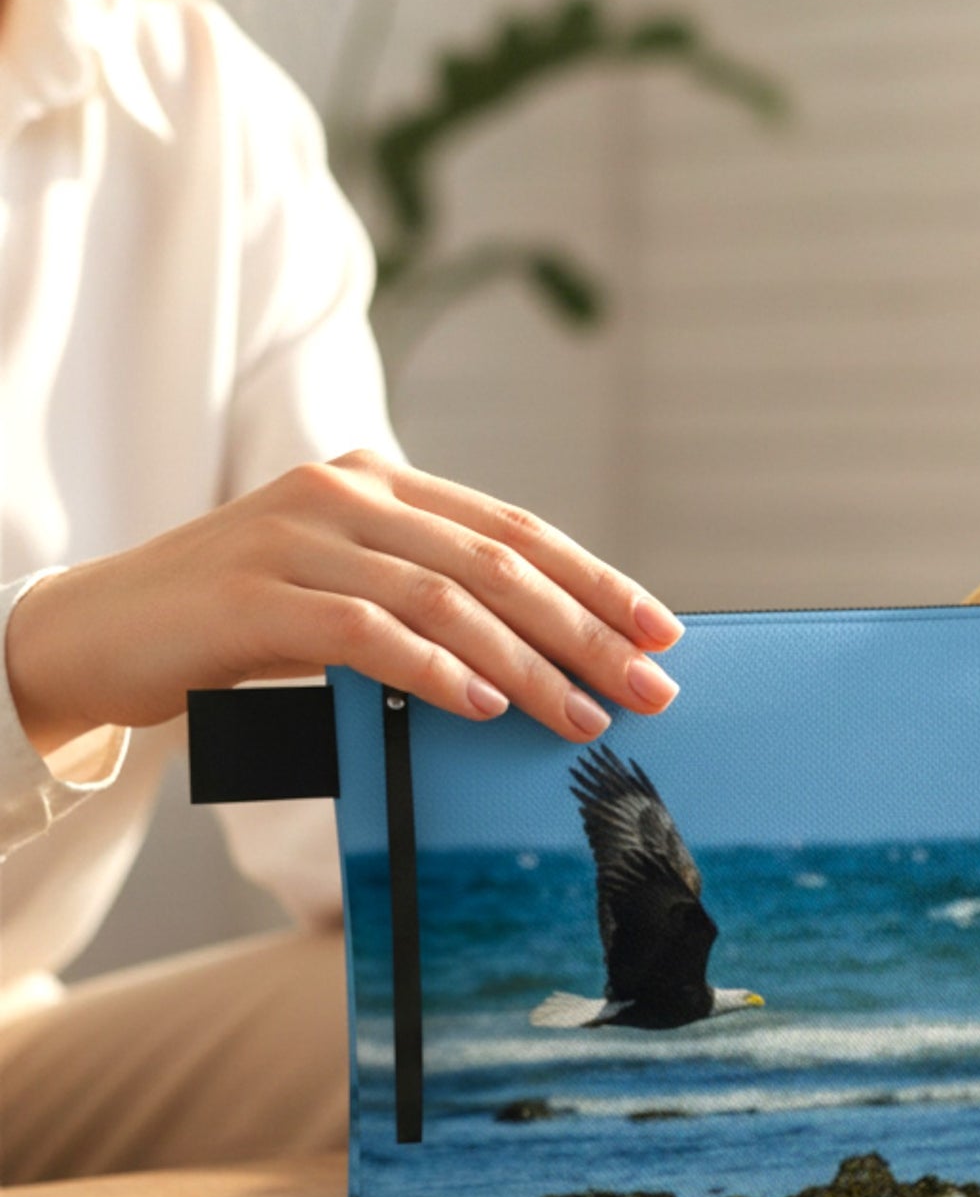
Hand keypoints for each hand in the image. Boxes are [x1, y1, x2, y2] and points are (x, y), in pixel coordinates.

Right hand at [6, 450, 682, 756]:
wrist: (100, 629)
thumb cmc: (240, 622)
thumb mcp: (344, 591)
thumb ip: (427, 600)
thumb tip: (542, 661)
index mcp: (379, 482)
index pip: (513, 530)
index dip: (596, 580)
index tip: (661, 631)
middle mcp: (346, 493)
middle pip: (496, 564)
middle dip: (586, 630)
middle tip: (649, 686)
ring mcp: (296, 536)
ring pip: (444, 598)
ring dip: (528, 664)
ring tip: (582, 715)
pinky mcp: (254, 594)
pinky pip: (366, 632)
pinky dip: (433, 671)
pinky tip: (482, 707)